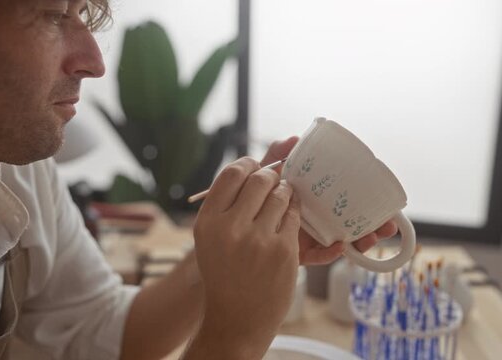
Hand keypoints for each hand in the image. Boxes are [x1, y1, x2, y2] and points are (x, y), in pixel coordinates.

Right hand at [191, 157, 299, 357]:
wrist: (235, 317)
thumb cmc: (223, 271)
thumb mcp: (211, 235)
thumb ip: (227, 202)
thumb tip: (261, 161)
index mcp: (208, 221)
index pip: (231, 174)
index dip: (247, 165)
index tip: (255, 167)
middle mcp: (231, 228)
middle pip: (259, 180)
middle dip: (270, 176)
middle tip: (273, 181)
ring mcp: (259, 240)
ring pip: (281, 195)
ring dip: (285, 191)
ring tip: (282, 198)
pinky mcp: (284, 251)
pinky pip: (294, 216)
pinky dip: (294, 211)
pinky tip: (289, 215)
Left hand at [261, 137, 398, 264]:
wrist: (232, 226)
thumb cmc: (252, 200)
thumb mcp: (265, 176)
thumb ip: (277, 156)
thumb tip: (293, 139)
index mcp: (317, 203)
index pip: (350, 204)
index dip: (371, 205)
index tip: (390, 208)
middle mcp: (318, 221)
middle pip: (354, 224)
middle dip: (375, 227)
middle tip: (389, 226)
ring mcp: (310, 239)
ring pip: (343, 242)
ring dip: (361, 241)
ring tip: (373, 238)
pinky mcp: (298, 255)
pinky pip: (318, 257)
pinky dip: (329, 253)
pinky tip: (339, 246)